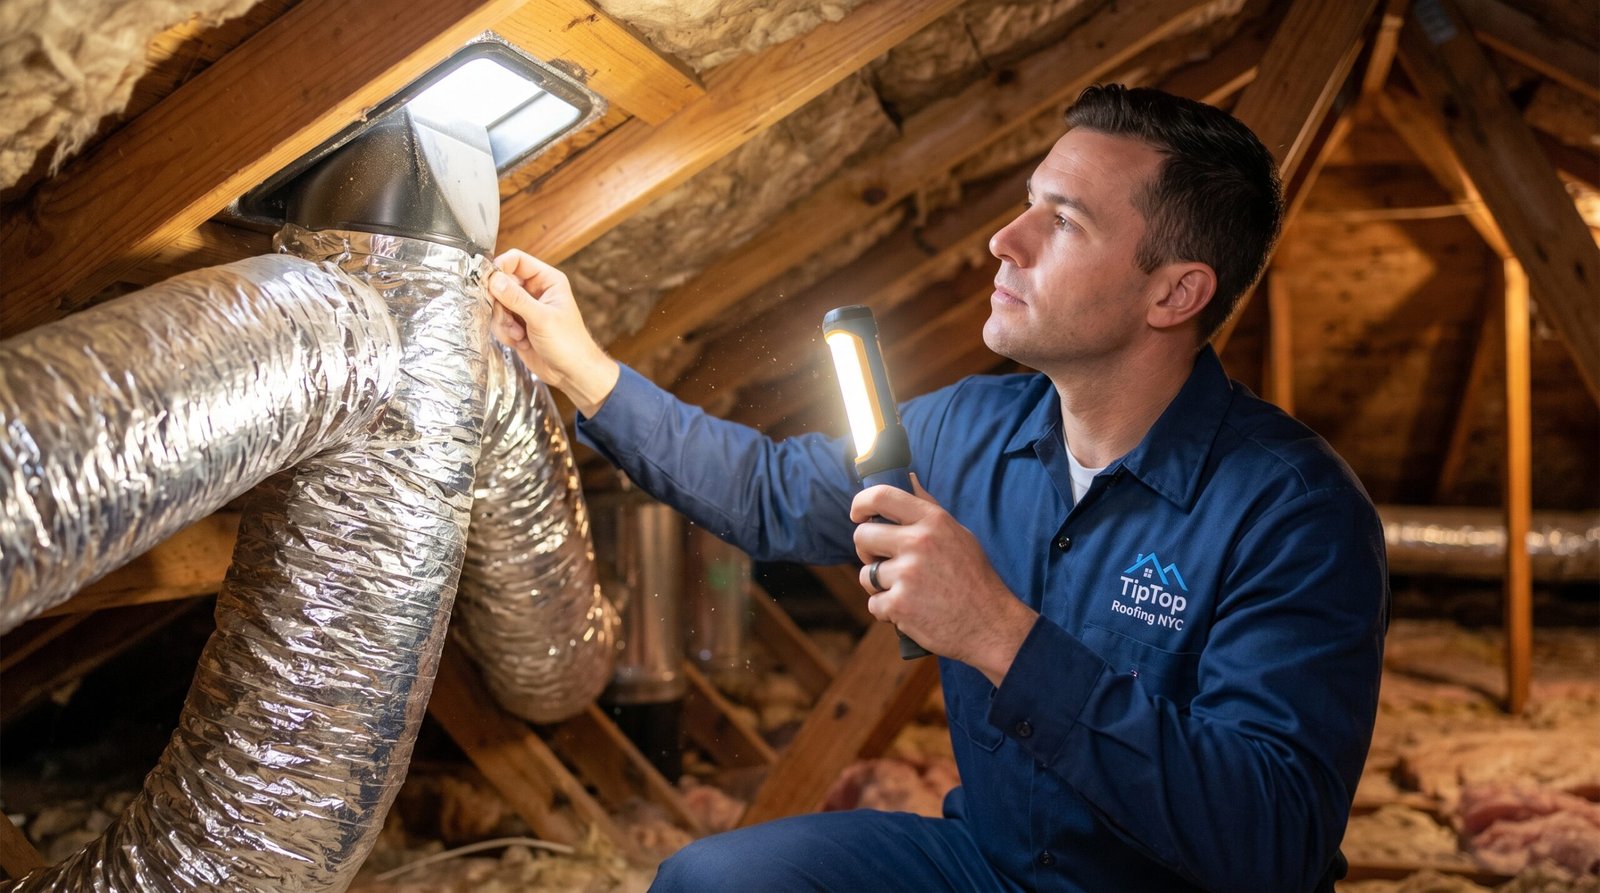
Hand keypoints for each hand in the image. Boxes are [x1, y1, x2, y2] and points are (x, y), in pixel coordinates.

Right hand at [488, 249, 619, 416]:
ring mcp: (525, 308)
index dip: (500, 267)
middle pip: (501, 283)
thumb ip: (516, 298)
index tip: (489, 283)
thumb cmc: (568, 344)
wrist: (571, 373)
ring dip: (502, 321)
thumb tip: (493, 279)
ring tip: (519, 334)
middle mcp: (535, 290)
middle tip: (507, 318)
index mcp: (547, 280)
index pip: (516, 260)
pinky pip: (499, 321)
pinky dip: (504, 333)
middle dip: (500, 303)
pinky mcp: (517, 324)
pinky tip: (520, 342)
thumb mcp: (542, 318)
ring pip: (497, 304)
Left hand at [851, 476, 1036, 684]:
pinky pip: (873, 603)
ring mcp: (907, 574)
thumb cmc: (974, 578)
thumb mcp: (959, 534)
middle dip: (867, 551)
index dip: (860, 504)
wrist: (990, 624)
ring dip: (879, 586)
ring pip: (866, 574)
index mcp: (933, 521)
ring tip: (906, 591)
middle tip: (882, 562)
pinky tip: (910, 611)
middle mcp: (918, 542)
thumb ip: (929, 508)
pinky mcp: (899, 605)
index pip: (881, 496)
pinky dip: (887, 611)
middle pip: (862, 536)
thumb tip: (907, 478)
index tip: (858, 515)